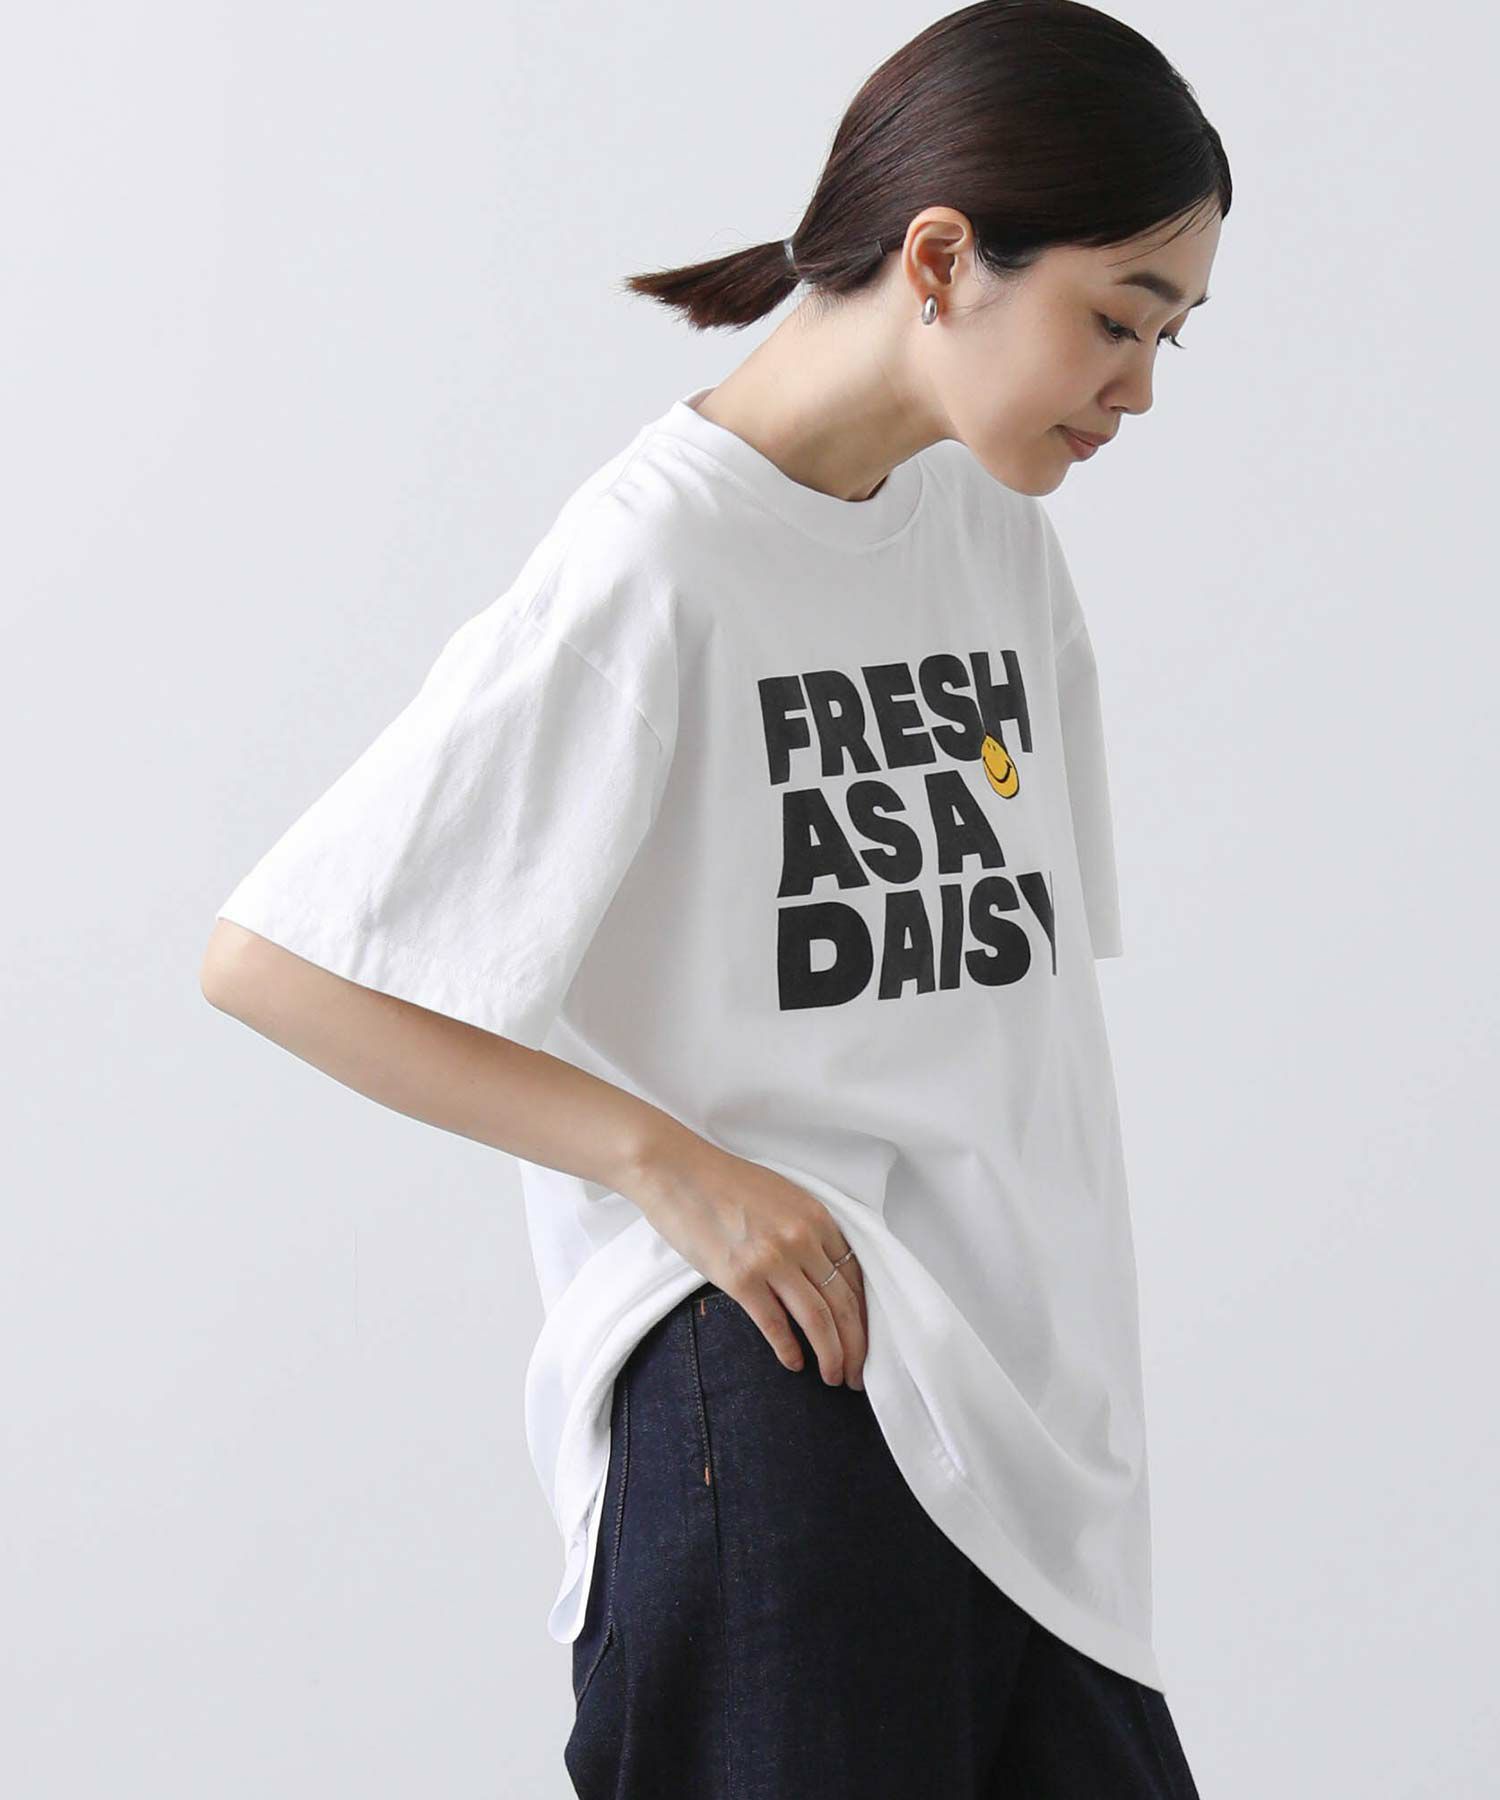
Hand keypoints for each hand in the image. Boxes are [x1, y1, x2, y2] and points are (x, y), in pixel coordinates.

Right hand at [622, 1129, 867, 1388]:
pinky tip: (795, 1364)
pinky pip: (776, 1324)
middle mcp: (801, 1238)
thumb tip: (821, 1272)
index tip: (865, 1340)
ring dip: (831, 1355)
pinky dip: (789, 1350)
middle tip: (858, 1375)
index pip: (855, 1277)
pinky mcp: (740, 1277)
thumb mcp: (780, 1195)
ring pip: (818, 1319)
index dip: (864, 1316)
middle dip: (856, 1346)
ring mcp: (772, 1259)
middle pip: (843, 1304)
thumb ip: (806, 1229)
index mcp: (816, 1217)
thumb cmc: (723, 1181)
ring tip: (833, 1377)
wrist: (674, 1170)